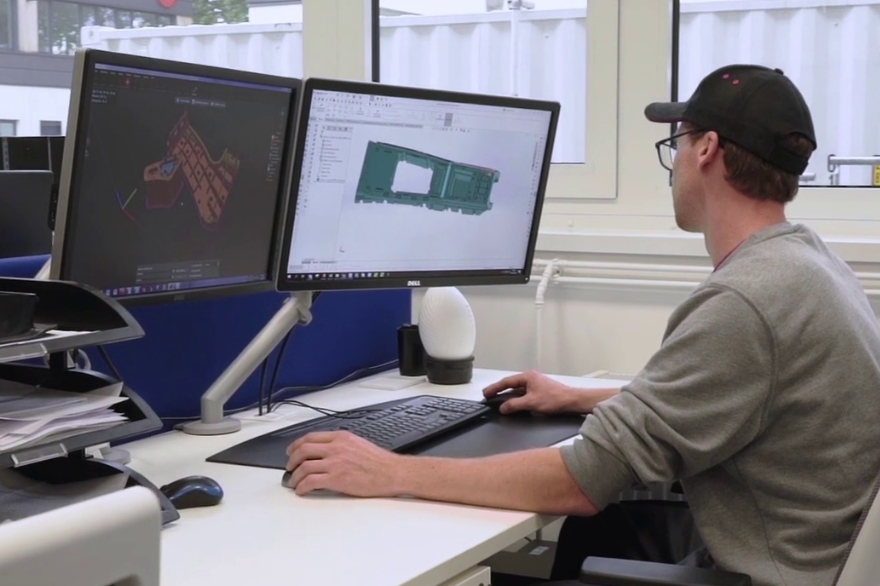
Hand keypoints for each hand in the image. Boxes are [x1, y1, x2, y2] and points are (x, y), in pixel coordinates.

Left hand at [284, 431, 401, 496]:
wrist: (391, 472)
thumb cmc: (379, 462)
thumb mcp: (358, 444)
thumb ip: (340, 445)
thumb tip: (325, 451)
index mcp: (341, 437)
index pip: (310, 437)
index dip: (296, 445)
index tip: (291, 451)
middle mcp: (335, 447)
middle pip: (303, 450)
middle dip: (292, 460)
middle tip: (289, 468)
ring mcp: (335, 463)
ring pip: (304, 467)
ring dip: (295, 476)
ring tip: (294, 482)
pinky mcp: (336, 478)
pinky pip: (311, 482)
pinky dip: (302, 487)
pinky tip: (302, 491)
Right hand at [482, 370, 574, 414]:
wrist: (572, 401)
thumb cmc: (555, 398)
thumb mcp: (531, 403)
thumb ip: (514, 405)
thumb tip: (503, 407)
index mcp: (528, 377)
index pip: (506, 382)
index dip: (495, 388)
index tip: (486, 393)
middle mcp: (531, 378)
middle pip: (511, 384)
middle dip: (499, 390)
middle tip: (487, 395)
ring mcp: (535, 384)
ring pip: (517, 389)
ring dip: (507, 394)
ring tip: (497, 399)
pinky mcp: (539, 391)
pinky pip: (523, 393)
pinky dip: (516, 398)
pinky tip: (512, 403)